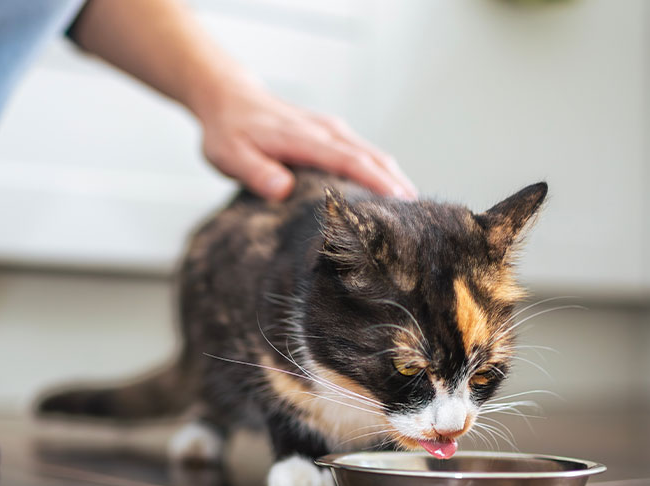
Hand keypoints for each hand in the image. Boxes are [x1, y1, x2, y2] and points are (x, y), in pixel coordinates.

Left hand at [195, 83, 416, 200]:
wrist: (230, 100)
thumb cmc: (229, 132)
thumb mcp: (229, 155)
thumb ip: (255, 172)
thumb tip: (283, 190)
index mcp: (304, 138)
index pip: (348, 160)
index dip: (376, 182)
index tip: (400, 203)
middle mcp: (326, 131)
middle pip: (373, 158)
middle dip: (398, 186)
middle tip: (420, 222)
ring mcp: (333, 131)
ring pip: (375, 155)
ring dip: (396, 181)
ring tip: (415, 216)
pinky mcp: (334, 135)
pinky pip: (366, 154)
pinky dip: (384, 173)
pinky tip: (393, 196)